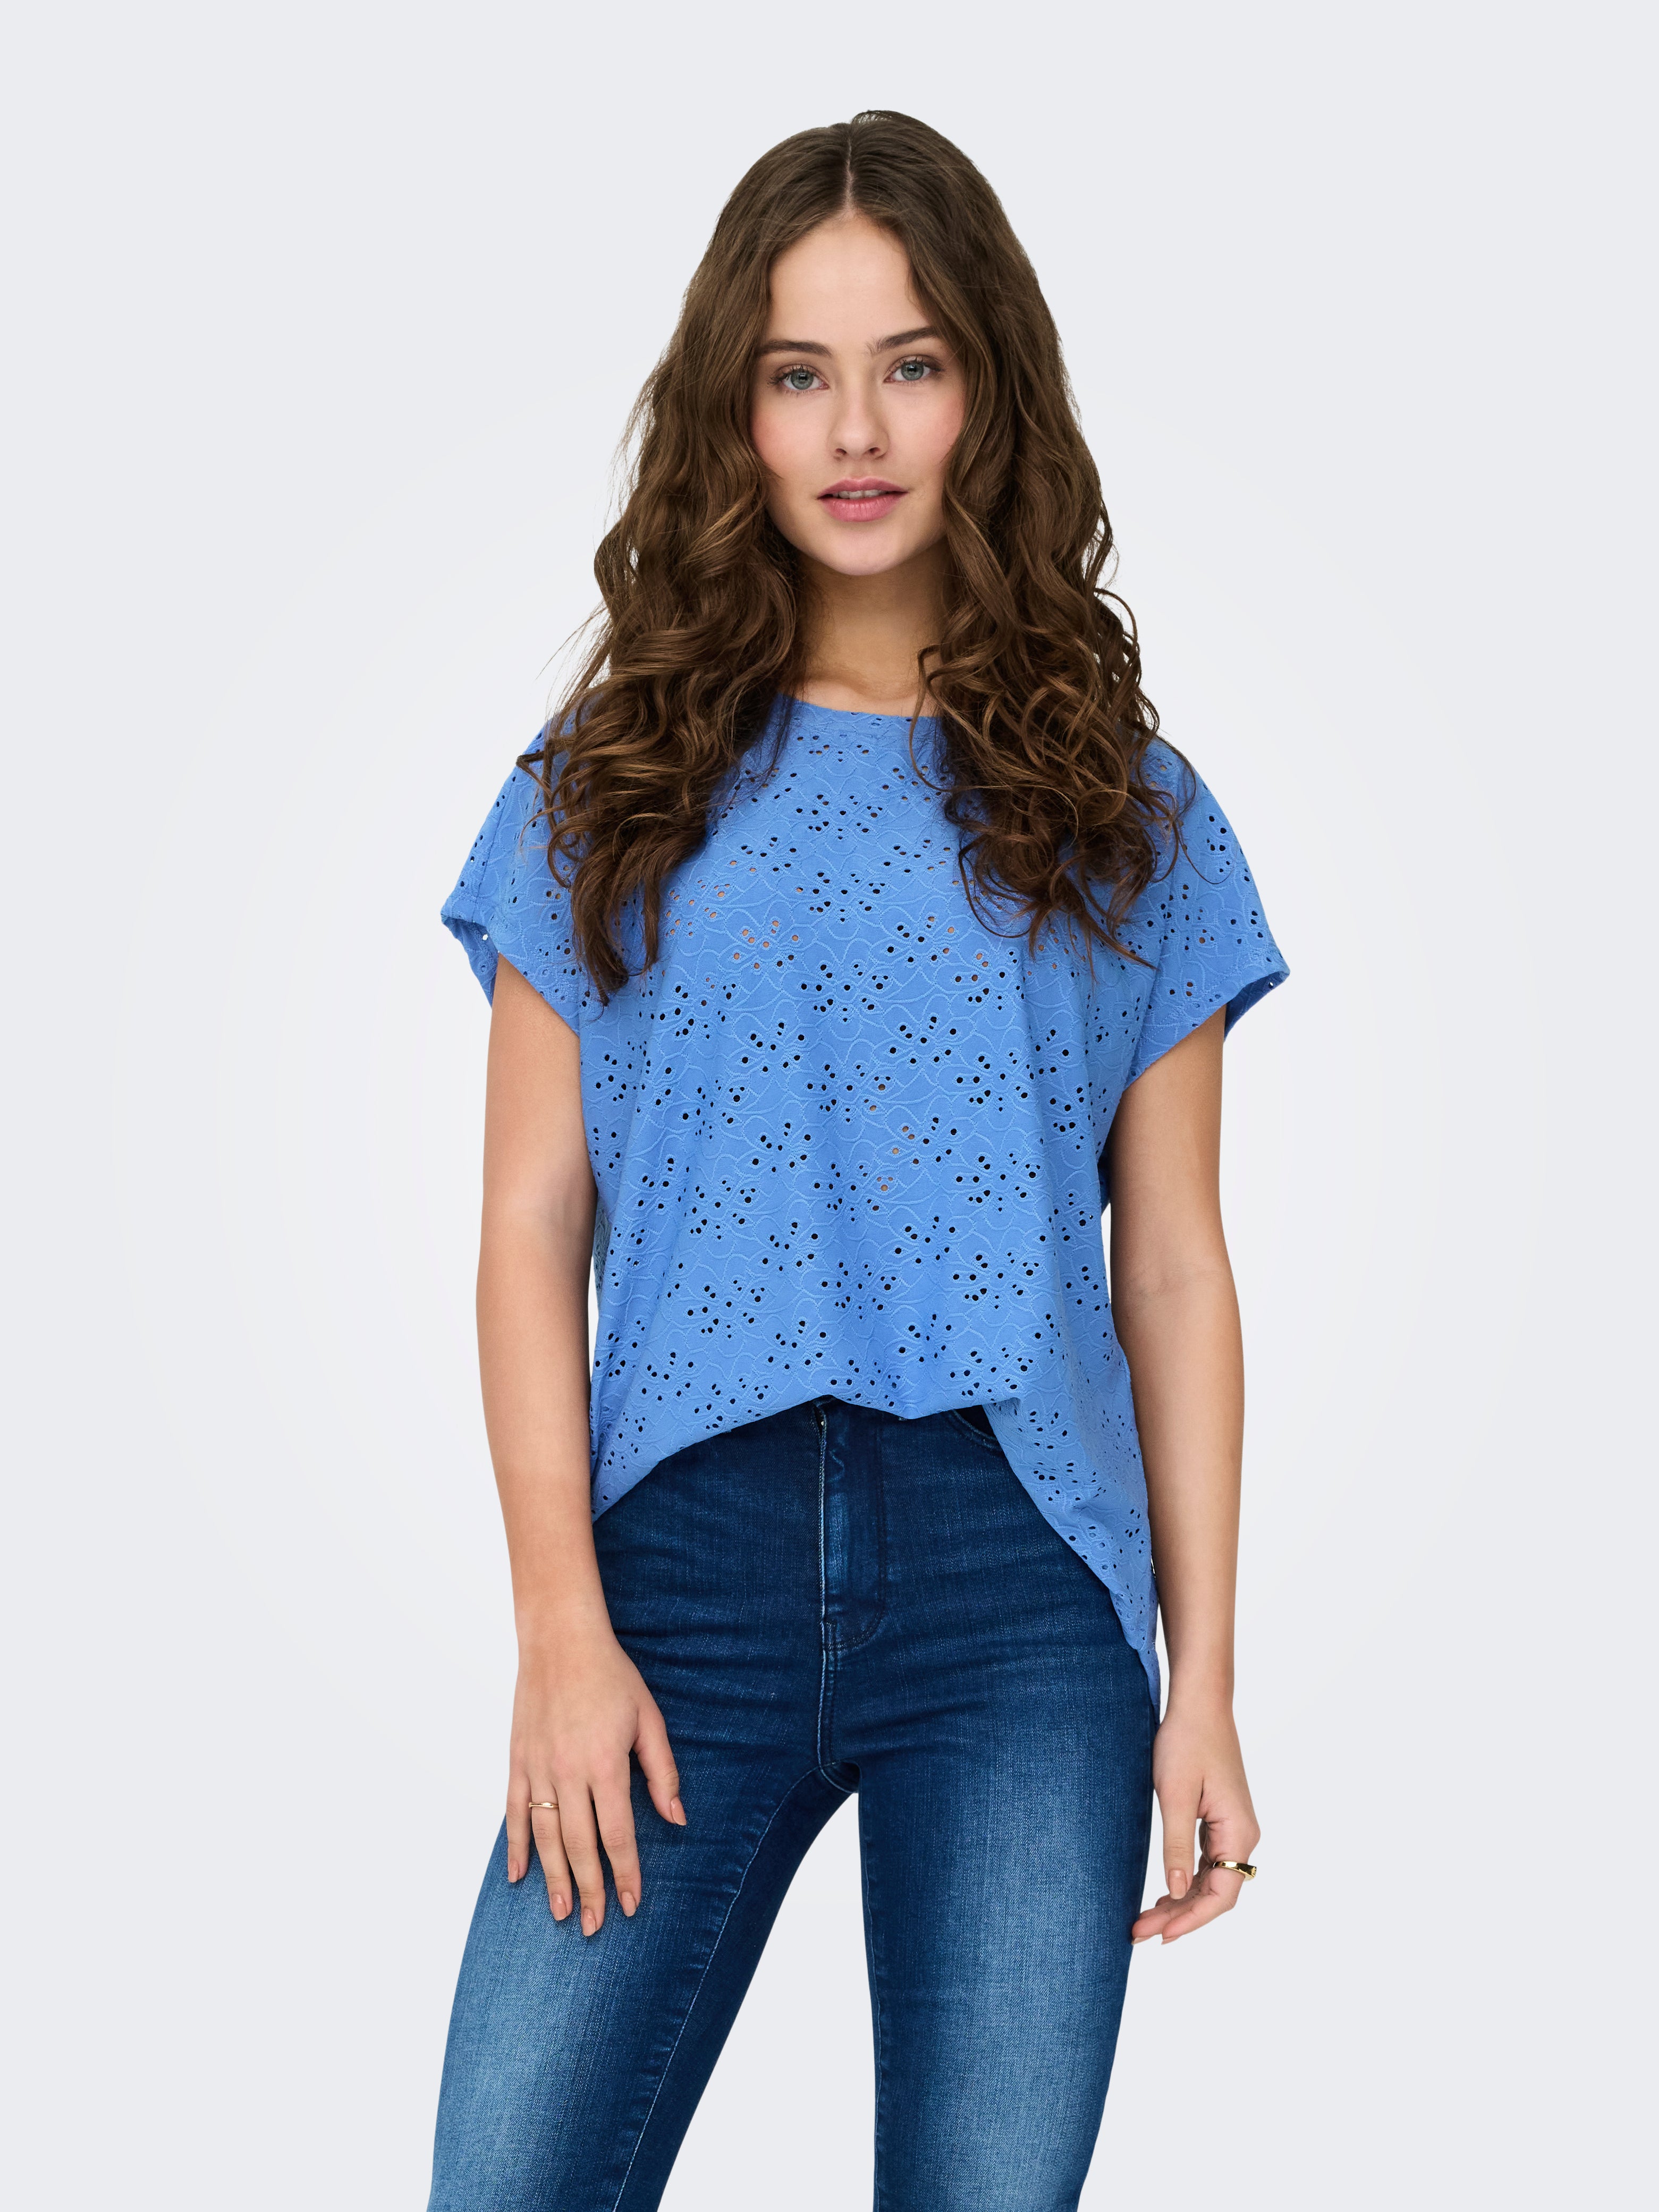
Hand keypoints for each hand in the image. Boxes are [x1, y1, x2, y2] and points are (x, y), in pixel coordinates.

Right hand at [505, 1614, 685, 1935]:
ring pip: (544, 1837)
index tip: (633, 1905)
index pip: (617, 1835)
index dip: (626, 1874)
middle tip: (594, 1927)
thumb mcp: (648, 1718)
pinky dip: (515, 1846)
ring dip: (553, 1879)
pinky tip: (519, 1875)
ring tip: (559, 1913)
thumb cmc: (611, 1676)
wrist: (560, 1639)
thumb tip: (678, 1819)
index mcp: (605, 1764)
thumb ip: (662, 1772)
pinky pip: (513, 1811)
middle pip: (579, 1846)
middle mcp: (568, 1772)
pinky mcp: (517, 1759)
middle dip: (589, 1890)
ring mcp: (538, 1767)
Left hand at [1132, 1699, 1258, 1945]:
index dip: (1191, 1920)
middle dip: (1180, 1916)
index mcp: (1238, 1832)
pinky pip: (1208, 1862)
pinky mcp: (1221, 1819)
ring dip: (1181, 1901)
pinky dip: (1187, 1880)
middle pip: (1216, 1892)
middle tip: (1140, 1934)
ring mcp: (1233, 1827)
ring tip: (1146, 1920)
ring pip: (1211, 1879)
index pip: (1221, 1894)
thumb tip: (1178, 1891)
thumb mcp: (1175, 1795)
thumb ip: (1177, 1845)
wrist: (1199, 1704)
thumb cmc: (1186, 1742)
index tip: (1161, 1936)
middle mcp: (1243, 1834)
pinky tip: (1165, 1891)